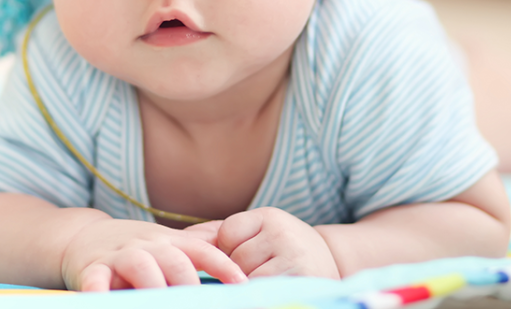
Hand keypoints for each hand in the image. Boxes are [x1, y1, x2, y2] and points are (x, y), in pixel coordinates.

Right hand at [60, 218, 247, 290]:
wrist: (83, 236)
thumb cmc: (135, 247)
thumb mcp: (165, 244)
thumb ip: (196, 253)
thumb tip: (236, 266)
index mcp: (169, 241)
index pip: (202, 250)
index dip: (223, 265)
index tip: (242, 284)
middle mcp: (148, 245)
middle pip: (174, 260)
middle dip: (190, 284)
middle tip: (199, 305)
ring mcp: (120, 255)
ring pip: (142, 266)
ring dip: (154, 286)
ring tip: (161, 304)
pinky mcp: (92, 268)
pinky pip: (96, 280)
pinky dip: (100, 291)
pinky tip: (104, 301)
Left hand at [187, 208, 338, 278]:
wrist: (332, 265)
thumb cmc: (283, 251)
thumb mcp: (257, 233)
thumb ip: (218, 233)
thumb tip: (178, 239)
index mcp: (269, 216)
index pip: (226, 234)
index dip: (228, 251)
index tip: (245, 256)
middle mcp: (282, 232)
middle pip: (235, 259)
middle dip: (240, 272)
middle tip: (261, 271)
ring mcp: (294, 256)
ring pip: (247, 278)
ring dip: (252, 285)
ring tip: (269, 280)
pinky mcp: (300, 279)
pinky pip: (262, 291)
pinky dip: (260, 294)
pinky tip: (270, 290)